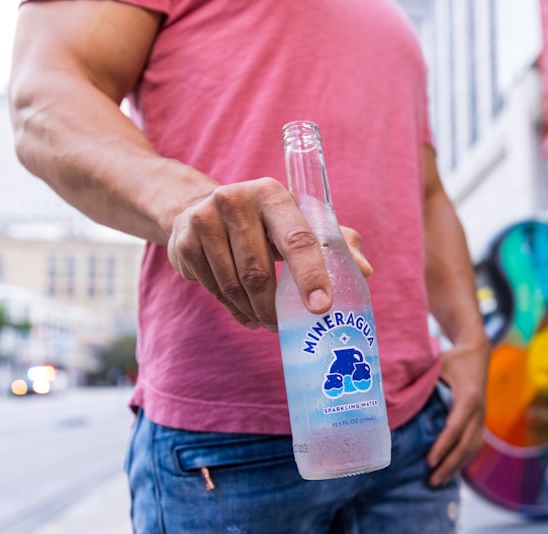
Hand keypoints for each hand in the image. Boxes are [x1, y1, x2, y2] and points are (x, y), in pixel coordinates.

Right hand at [166, 177, 370, 328]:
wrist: (197, 209)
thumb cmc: (265, 222)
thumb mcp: (298, 221)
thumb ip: (334, 243)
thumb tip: (365, 271)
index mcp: (272, 194)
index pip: (297, 239)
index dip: (311, 275)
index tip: (321, 307)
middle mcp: (235, 200)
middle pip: (259, 273)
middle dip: (274, 309)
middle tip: (283, 326)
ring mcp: (204, 220)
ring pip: (234, 287)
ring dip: (253, 312)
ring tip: (265, 320)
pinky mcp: (183, 242)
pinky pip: (213, 290)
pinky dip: (232, 309)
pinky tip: (243, 310)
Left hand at [426, 337, 489, 486]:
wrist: (478, 353)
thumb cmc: (452, 359)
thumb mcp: (435, 364)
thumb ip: (419, 379)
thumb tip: (392, 395)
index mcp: (468, 396)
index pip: (456, 427)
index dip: (443, 446)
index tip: (429, 461)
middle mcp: (479, 410)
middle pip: (466, 444)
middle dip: (450, 464)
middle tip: (431, 480)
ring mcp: (482, 418)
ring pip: (473, 448)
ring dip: (456, 467)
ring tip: (437, 482)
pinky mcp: (480, 422)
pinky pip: (474, 445)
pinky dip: (462, 460)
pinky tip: (448, 471)